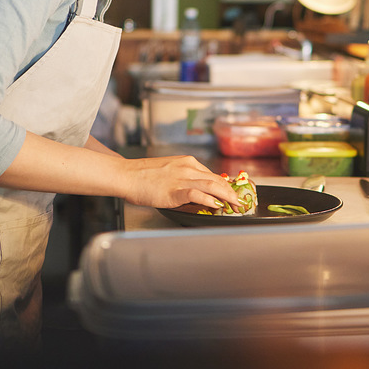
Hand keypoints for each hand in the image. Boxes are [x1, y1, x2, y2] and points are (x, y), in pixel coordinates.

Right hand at [117, 154, 237, 210]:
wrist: (127, 175)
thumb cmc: (143, 175)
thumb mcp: (168, 171)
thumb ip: (184, 178)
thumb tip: (197, 190)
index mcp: (187, 162)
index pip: (212, 175)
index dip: (226, 186)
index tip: (233, 194)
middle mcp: (188, 168)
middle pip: (217, 180)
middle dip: (231, 192)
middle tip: (241, 202)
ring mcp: (182, 179)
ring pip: (212, 185)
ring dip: (227, 196)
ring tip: (236, 205)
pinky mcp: (174, 191)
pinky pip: (197, 194)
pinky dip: (210, 200)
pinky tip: (217, 206)